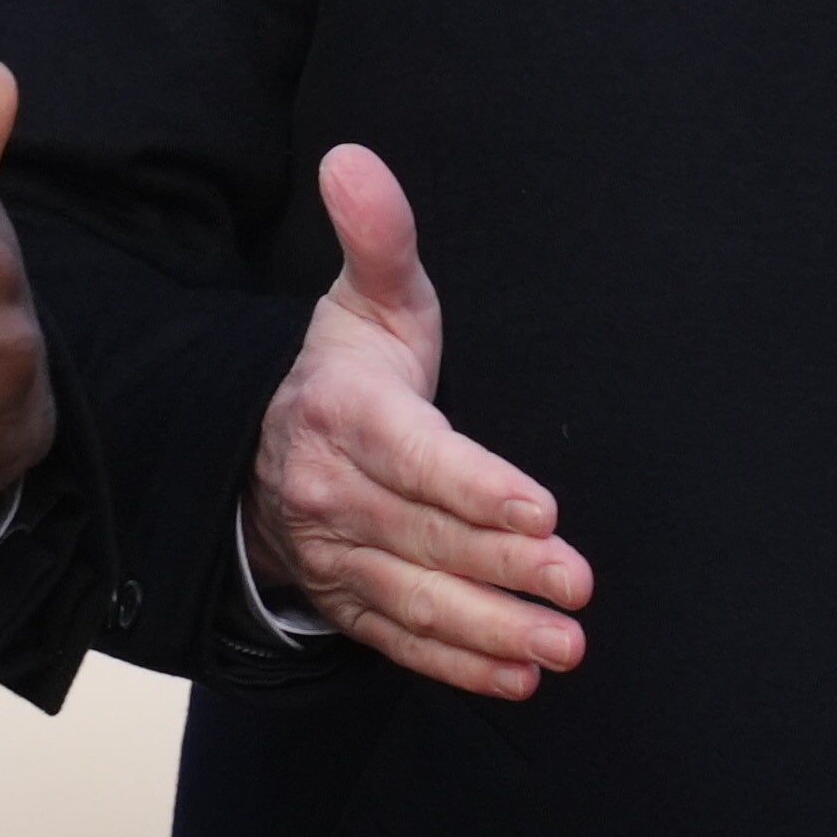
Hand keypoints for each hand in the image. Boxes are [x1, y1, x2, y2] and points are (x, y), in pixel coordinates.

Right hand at [246, 143, 589, 698]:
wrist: (259, 445)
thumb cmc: (344, 367)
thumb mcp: (366, 297)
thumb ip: (377, 234)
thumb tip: (352, 157)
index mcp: (344, 411)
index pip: (412, 454)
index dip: (474, 486)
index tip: (539, 507)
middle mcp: (330, 490)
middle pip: (424, 534)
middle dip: (504, 564)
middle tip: (577, 584)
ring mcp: (335, 554)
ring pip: (415, 596)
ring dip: (491, 627)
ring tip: (564, 645)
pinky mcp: (346, 601)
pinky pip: (399, 639)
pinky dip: (456, 663)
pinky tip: (518, 679)